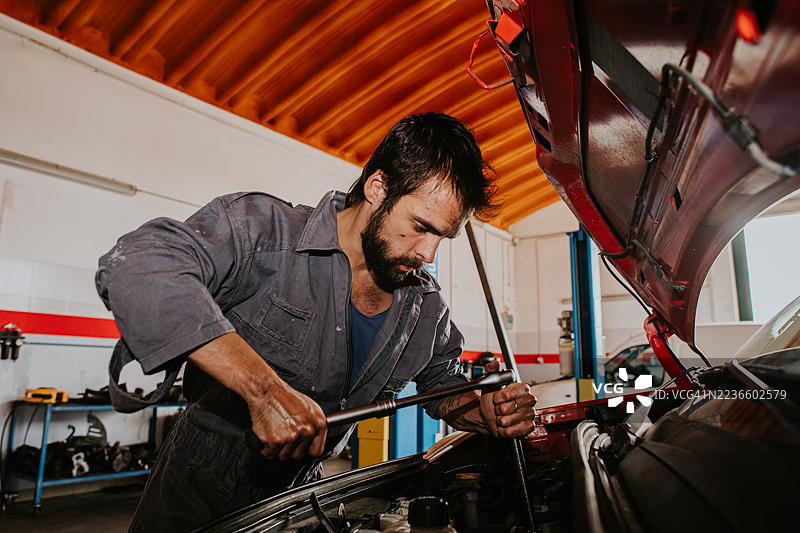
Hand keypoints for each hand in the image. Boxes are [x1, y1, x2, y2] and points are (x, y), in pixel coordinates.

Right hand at [187, 333, 327, 460]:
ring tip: (275, 431)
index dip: (306, 450)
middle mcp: (307, 431)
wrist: (267, 391)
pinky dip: (265, 447)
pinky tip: (267, 434)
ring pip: (284, 456)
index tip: (300, 448)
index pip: (316, 451)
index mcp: (318, 423)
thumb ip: (314, 425)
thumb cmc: (285, 397)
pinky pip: (270, 454)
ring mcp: (292, 437)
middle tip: (283, 434)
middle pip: (298, 455)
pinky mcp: (276, 441)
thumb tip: (314, 439)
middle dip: (289, 449)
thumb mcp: (309, 407)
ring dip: (277, 448)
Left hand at [479, 360, 536, 437]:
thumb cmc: (492, 400)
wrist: (489, 415)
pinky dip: (503, 430)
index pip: (508, 394)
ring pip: (507, 421)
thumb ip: (491, 371)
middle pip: (507, 409)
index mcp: (523, 388)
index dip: (498, 397)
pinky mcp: (528, 428)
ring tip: (501, 416)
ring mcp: (530, 415)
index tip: (495, 397)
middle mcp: (529, 401)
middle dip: (498, 409)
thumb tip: (494, 363)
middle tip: (498, 408)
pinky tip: (505, 425)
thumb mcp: (489, 384)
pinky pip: (511, 431)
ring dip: (499, 420)